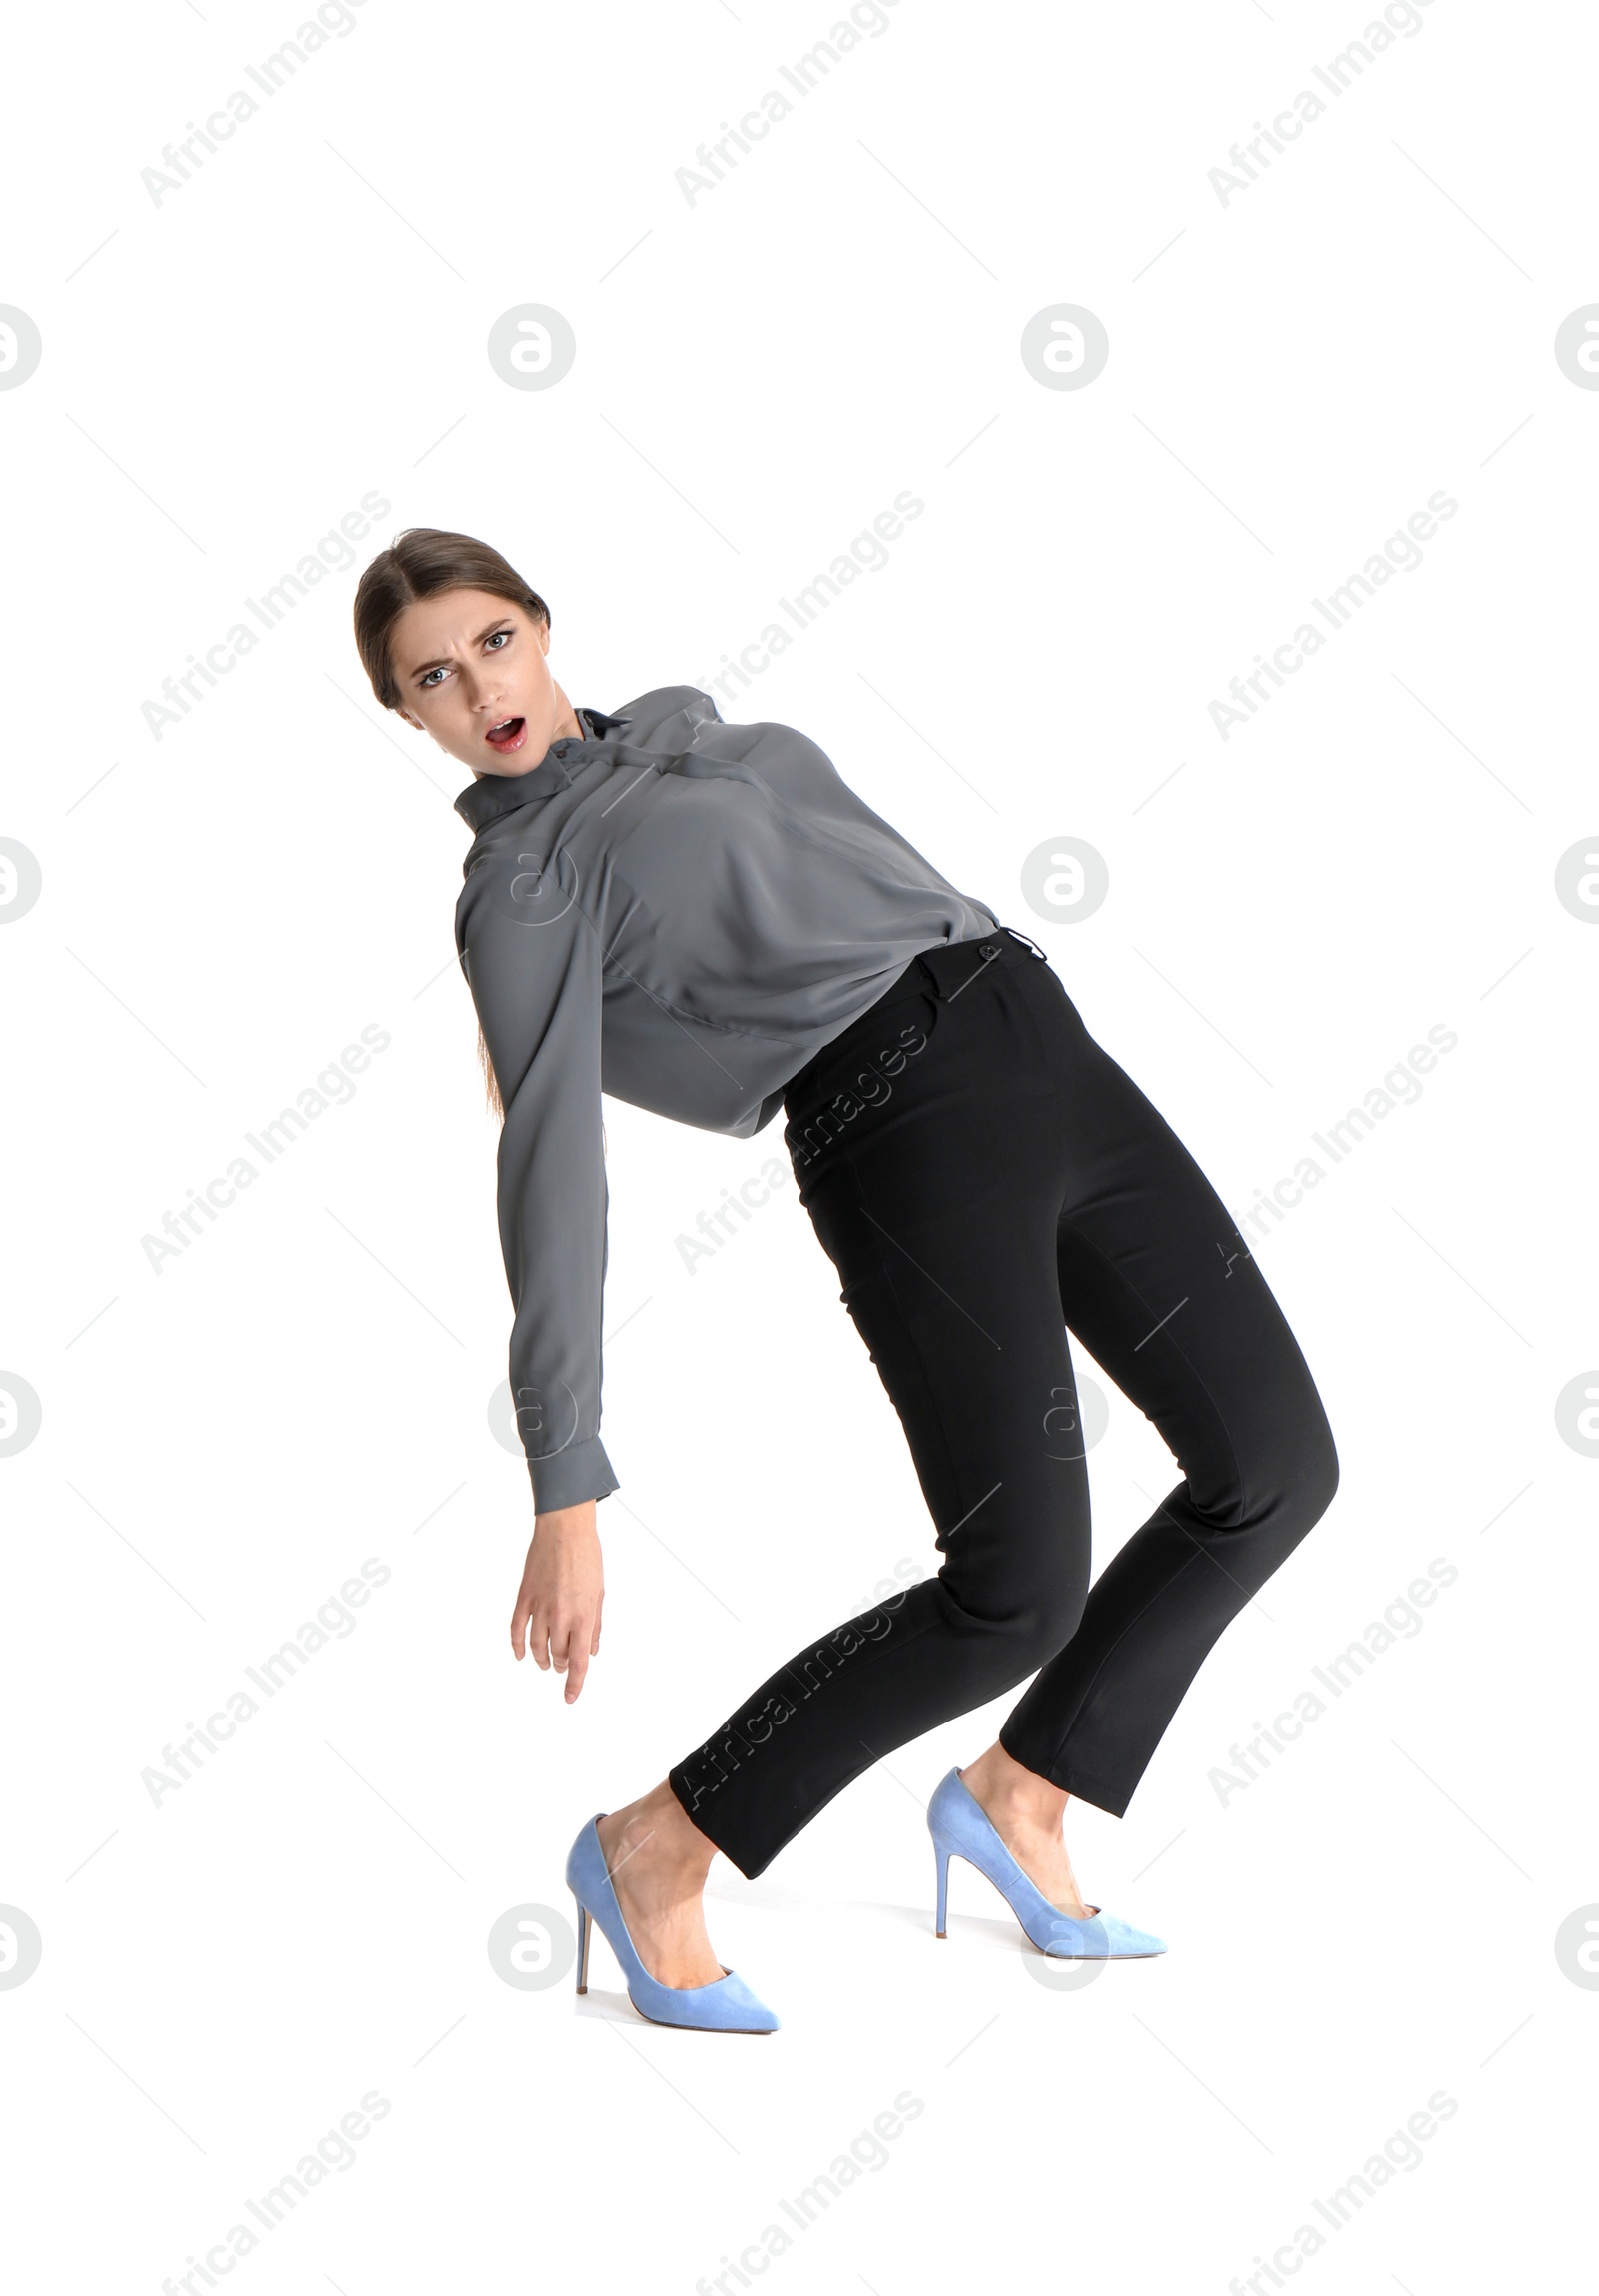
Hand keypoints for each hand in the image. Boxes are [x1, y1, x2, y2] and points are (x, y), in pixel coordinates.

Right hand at [509, 1500, 602, 1701]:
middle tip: (564, 1667)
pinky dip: (516, 1645)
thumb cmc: (587, 1557)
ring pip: (536, 1646)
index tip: (570, 1698)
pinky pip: (516, 1628)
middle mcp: (560, 1616)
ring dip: (541, 1659)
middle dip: (562, 1665)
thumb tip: (591, 1650)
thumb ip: (594, 1625)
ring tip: (545, 1663)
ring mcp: (539, 1607)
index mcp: (583, 1616)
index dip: (575, 1684)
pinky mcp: (524, 1597)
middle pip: (558, 1655)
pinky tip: (519, 1655)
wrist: (564, 1529)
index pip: (579, 1661)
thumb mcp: (599, 1593)